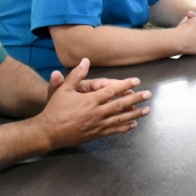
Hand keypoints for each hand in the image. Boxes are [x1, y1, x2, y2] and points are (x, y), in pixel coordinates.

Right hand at [35, 58, 151, 149]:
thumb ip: (76, 75)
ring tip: (147, 110)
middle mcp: (95, 113)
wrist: (47, 132)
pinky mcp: (95, 134)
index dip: (125, 85)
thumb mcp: (63, 89)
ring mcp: (96, 125)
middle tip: (148, 94)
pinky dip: (124, 127)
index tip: (137, 81)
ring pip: (120, 119)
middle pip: (120, 105)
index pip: (111, 91)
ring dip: (135, 114)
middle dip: (136, 99)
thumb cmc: (55, 109)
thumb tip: (85, 60)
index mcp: (89, 100)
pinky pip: (113, 130)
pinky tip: (134, 124)